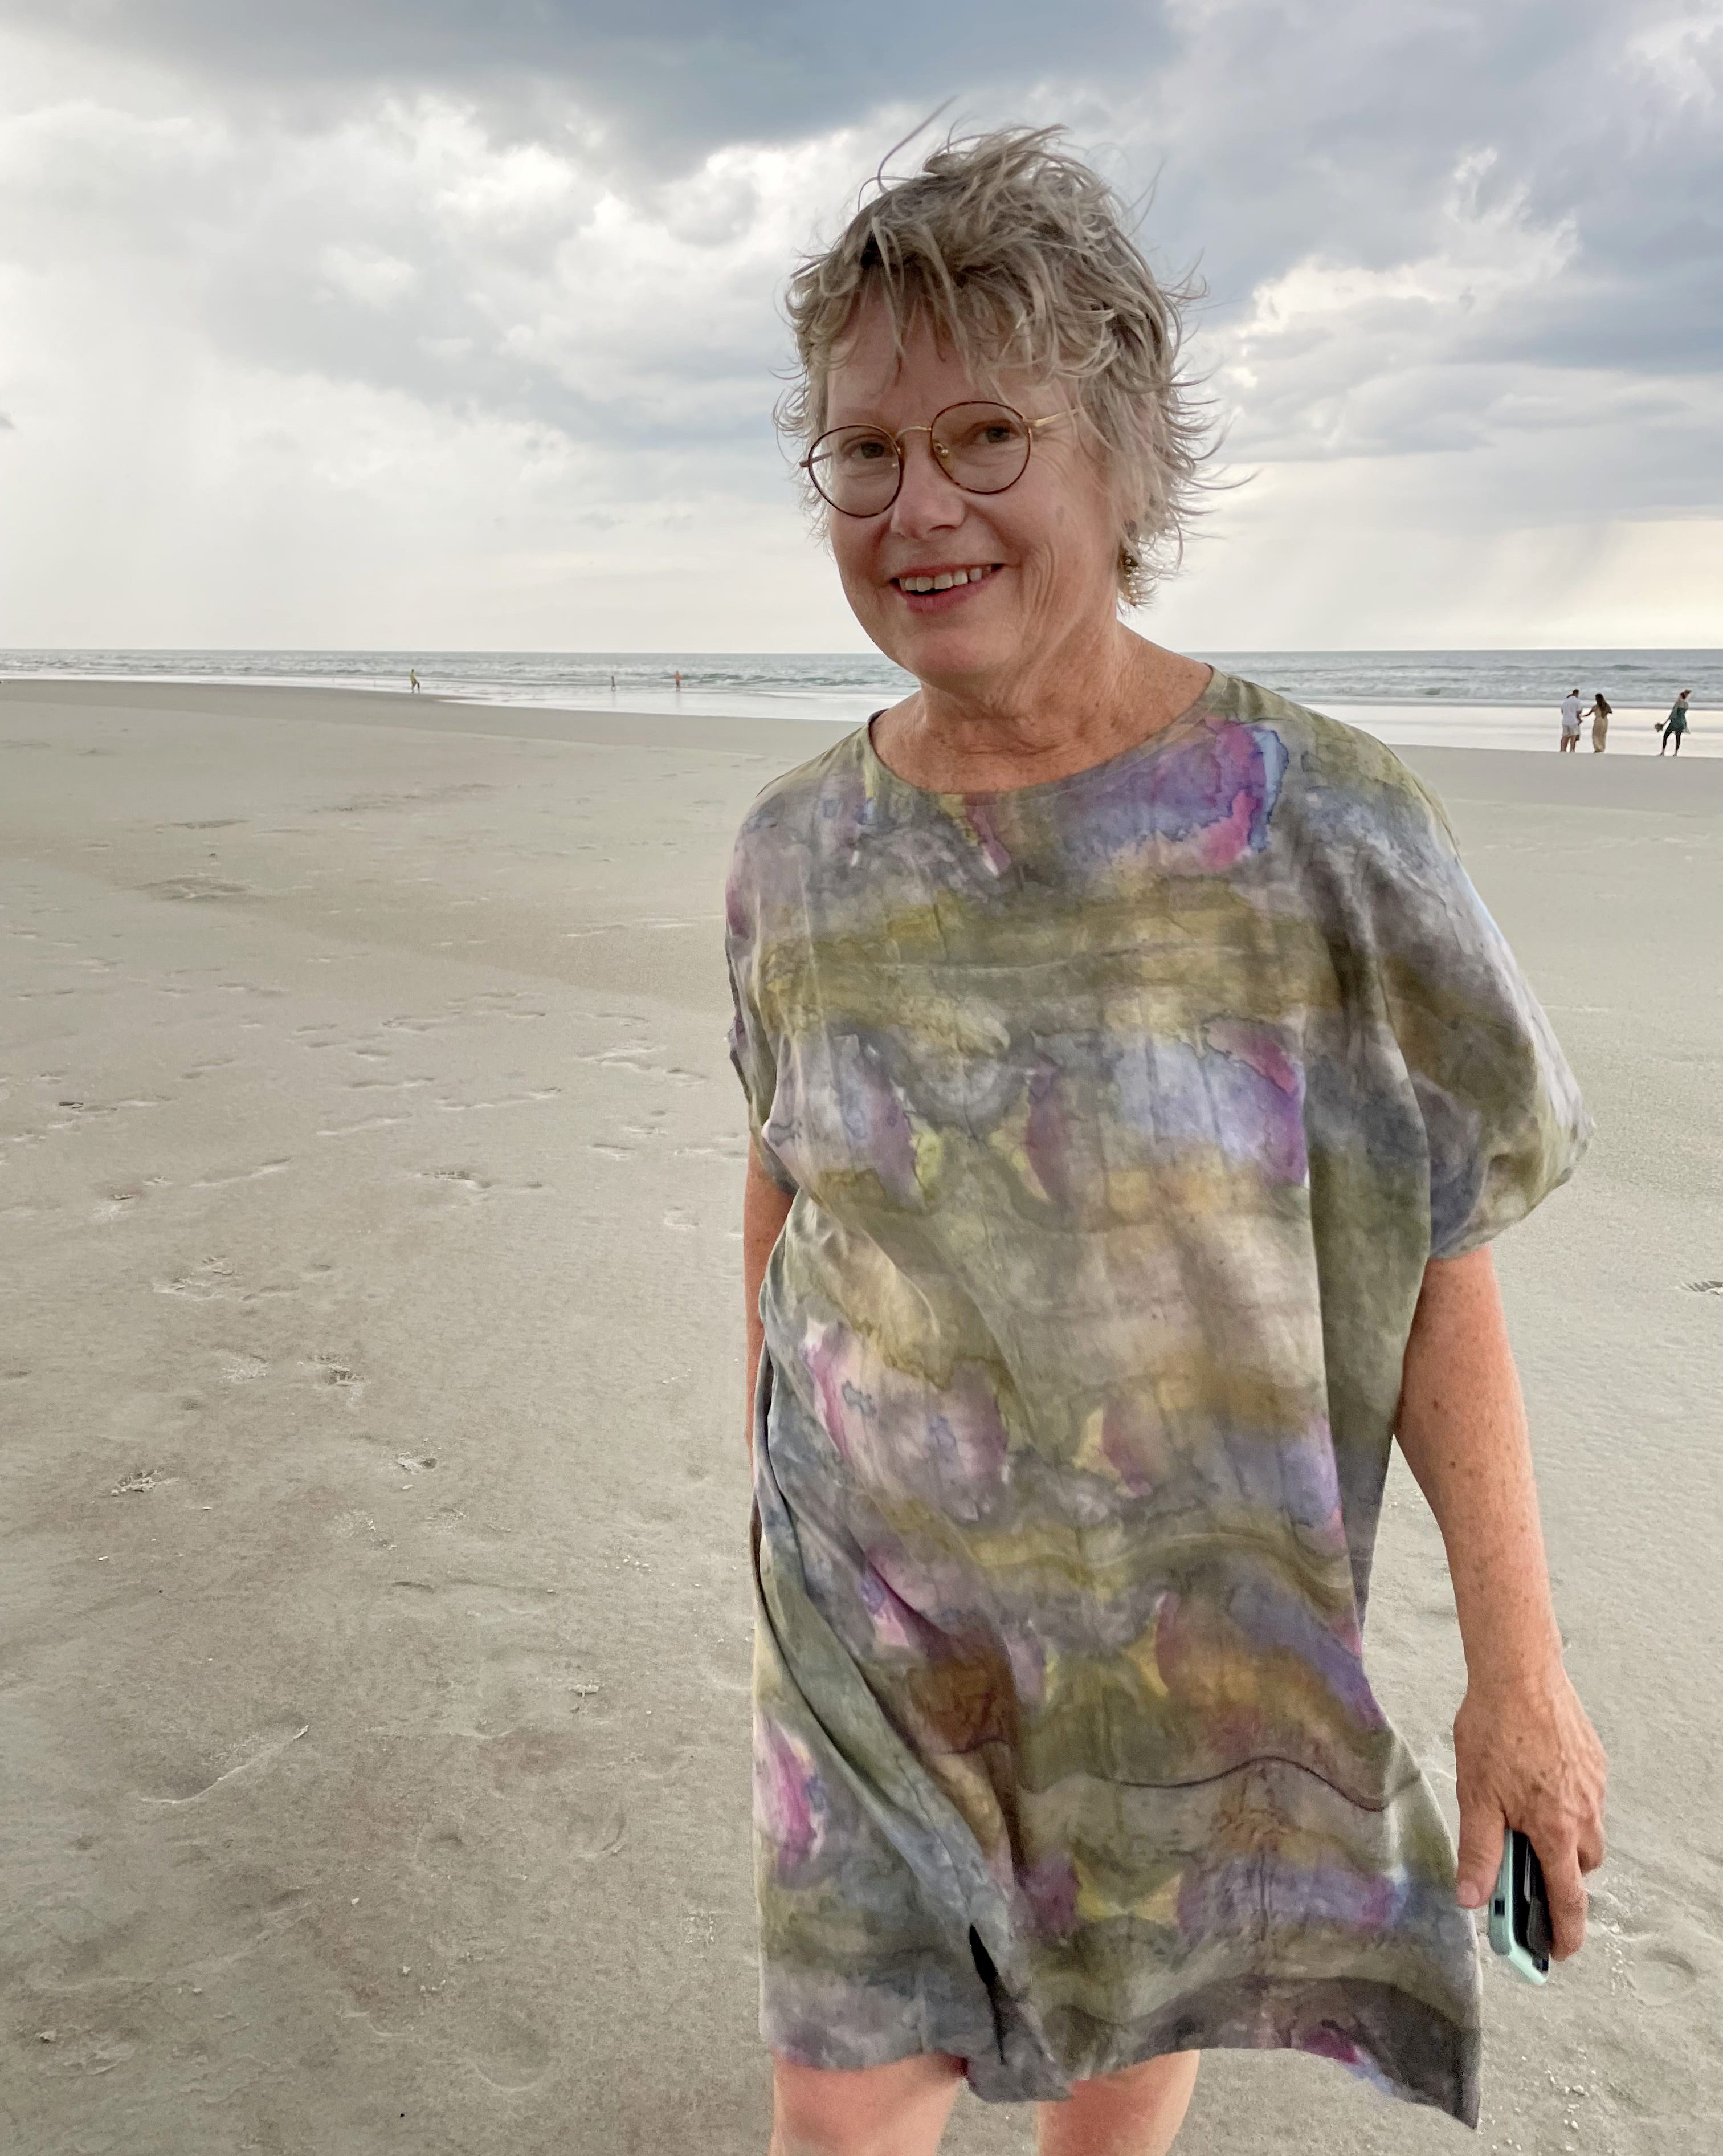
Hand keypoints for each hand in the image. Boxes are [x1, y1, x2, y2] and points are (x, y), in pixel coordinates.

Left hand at [1452, 1665, 1606, 1958]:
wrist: (1520, 1672)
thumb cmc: (1494, 1731)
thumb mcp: (1476, 1797)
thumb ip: (1479, 1854)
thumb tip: (1472, 1900)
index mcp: (1556, 1830)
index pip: (1568, 1900)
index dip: (1563, 1934)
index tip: (1556, 1953)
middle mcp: (1585, 1813)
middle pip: (1579, 1868)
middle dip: (1556, 1876)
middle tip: (1521, 1866)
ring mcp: (1594, 1786)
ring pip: (1585, 1833)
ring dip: (1559, 1839)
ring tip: (1520, 1816)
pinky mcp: (1595, 1762)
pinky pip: (1586, 1799)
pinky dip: (1565, 1805)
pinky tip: (1534, 1782)